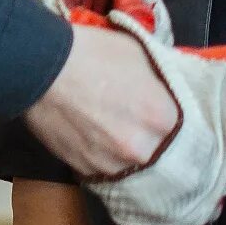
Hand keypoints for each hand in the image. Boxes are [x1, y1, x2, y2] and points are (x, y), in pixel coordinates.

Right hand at [22, 21, 180, 178]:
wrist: (41, 67)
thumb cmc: (94, 53)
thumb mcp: (142, 54)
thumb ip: (164, 81)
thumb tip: (172, 91)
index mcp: (162, 118)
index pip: (184, 130)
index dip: (175, 121)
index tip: (168, 116)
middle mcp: (142, 149)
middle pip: (161, 153)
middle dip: (156, 142)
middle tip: (144, 127)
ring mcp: (112, 164)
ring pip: (133, 167)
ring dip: (131, 154)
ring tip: (119, 135)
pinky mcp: (85, 172)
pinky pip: (107, 171)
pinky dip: (107, 159)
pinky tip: (100, 142)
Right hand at [80, 37, 225, 224]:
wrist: (42, 68)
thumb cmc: (101, 52)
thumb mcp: (159, 57)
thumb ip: (195, 81)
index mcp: (176, 111)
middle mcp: (156, 147)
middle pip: (214, 178)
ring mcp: (128, 170)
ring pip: (184, 199)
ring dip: (206, 198)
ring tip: (217, 194)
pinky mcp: (105, 184)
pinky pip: (148, 210)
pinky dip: (168, 210)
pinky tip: (178, 204)